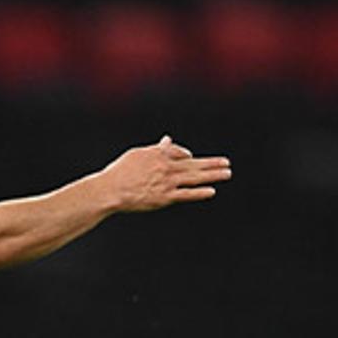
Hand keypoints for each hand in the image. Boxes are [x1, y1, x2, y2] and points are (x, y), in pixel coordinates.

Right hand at [97, 136, 230, 212]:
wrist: (110, 190)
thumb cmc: (119, 172)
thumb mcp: (138, 155)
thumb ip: (156, 149)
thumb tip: (168, 139)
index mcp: (159, 156)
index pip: (180, 154)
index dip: (188, 156)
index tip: (193, 159)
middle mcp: (166, 167)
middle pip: (194, 164)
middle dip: (212, 163)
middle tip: (227, 163)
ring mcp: (166, 183)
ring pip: (194, 178)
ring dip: (212, 175)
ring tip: (227, 174)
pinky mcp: (164, 198)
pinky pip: (185, 195)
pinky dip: (199, 193)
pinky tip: (212, 191)